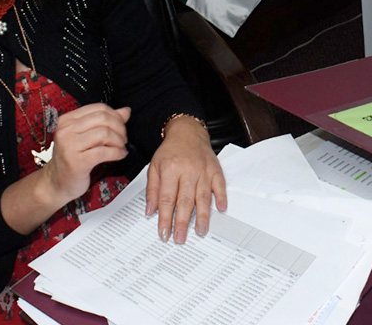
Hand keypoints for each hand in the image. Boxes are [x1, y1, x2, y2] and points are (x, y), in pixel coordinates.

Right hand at [41, 103, 130, 205]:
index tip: (121, 126)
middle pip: (103, 118)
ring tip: (121, 148)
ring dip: (119, 141)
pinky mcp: (77, 162)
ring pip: (104, 133)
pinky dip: (117, 153)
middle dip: (119, 128)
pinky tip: (119, 155)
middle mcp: (66, 130)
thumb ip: (104, 122)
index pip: (98, 108)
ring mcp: (70, 146)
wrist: (57, 182)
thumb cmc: (72, 159)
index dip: (116, 116)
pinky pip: (104, 152)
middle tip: (123, 139)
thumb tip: (125, 111)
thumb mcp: (86, 137)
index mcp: (67, 120)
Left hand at [146, 116, 225, 243]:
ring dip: (202, 215)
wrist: (187, 132)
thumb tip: (150, 211)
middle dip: (182, 222)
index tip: (164, 233)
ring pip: (203, 196)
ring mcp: (203, 170)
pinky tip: (221, 209)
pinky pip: (220, 185)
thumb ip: (152, 189)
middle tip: (180, 238)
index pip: (166, 198)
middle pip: (184, 200)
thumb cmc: (169, 152)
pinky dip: (221, 197)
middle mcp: (187, 170)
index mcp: (170, 169)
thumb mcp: (154, 167)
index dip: (165, 218)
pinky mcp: (215, 169)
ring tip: (200, 231)